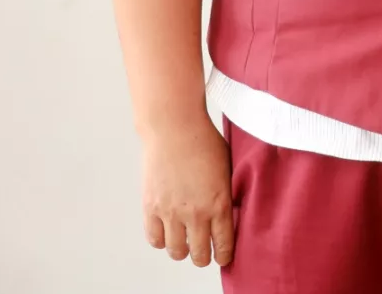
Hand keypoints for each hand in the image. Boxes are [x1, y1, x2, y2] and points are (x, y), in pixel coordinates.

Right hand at [141, 115, 234, 266]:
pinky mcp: (151, 207)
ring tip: (185, 241)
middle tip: (203, 251)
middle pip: (199, 255)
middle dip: (203, 257)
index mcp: (219, 202)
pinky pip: (155, 240)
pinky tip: (167, 230)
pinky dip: (161, 240)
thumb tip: (230, 211)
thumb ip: (227, 192)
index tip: (223, 256)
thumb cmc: (203, 139)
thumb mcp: (227, 166)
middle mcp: (196, 213)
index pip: (224, 245)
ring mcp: (171, 212)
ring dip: (182, 250)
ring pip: (177, 252)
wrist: (175, 125)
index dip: (224, 255)